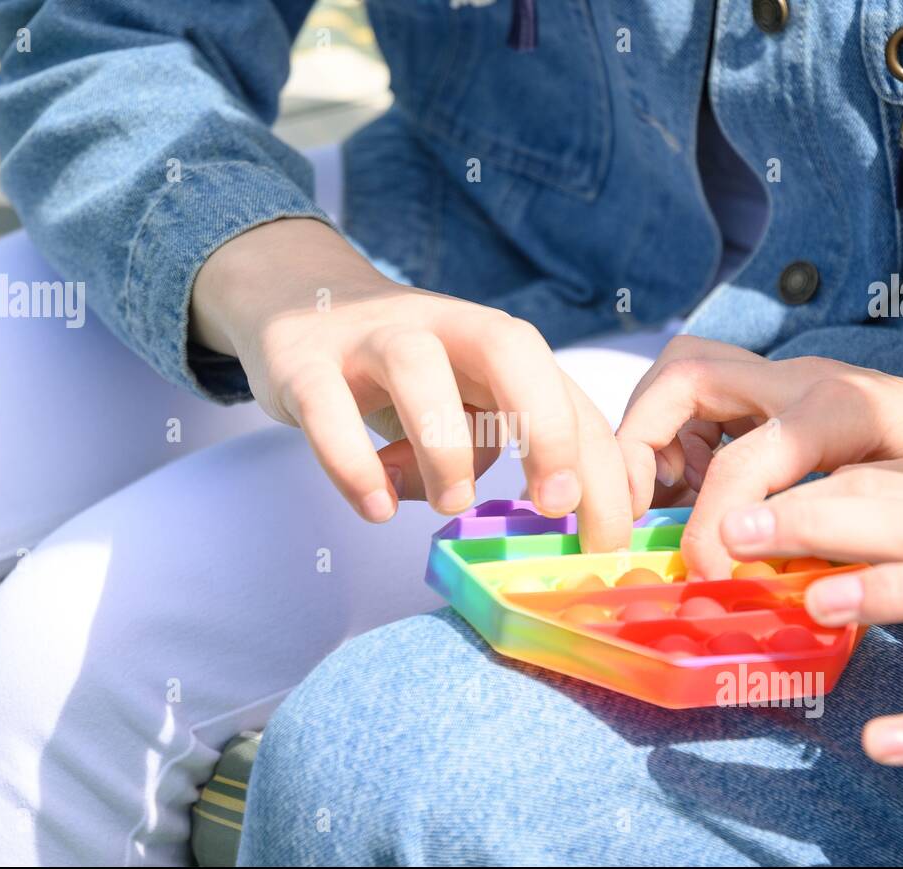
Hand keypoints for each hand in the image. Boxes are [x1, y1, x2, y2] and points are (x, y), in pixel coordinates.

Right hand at [191, 219, 631, 550]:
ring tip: (452, 504)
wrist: (294, 301)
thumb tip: (532, 511)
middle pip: (510, 346)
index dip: (595, 461)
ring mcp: (368, 338)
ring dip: (444, 446)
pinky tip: (375, 507)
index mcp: (490, 339)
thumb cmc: (399, 372)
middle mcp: (439, 325)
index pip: (562, 391)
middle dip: (546, 425)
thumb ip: (495, 443)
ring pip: (417, 367)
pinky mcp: (302, 362)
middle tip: (557, 503)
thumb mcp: (458, 399)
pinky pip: (327, 408)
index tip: (607, 533)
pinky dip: (353, 464)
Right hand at [616, 337, 902, 576]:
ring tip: (660, 503)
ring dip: (653, 436)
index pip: (740, 457)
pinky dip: (678, 443)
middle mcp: (798, 379)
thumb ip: (842, 525)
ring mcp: (785, 383)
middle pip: (684, 373)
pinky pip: (703, 403)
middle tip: (634, 508)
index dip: (710, 523)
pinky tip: (693, 496)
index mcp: (836, 405)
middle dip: (639, 438)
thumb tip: (754, 552)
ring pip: (684, 377)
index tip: (707, 574)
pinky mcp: (779, 399)